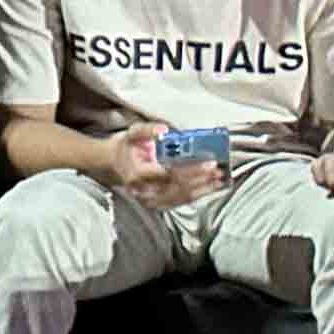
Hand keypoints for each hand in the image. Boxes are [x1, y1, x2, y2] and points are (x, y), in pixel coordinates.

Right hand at [108, 123, 228, 209]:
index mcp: (136, 172)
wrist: (113, 164)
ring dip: (202, 189)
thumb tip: (164, 130)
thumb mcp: (133, 133)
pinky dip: (196, 195)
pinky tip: (210, 188)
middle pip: (177, 187)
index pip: (168, 173)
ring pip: (180, 198)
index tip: (209, 162)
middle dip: (201, 179)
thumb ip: (148, 130)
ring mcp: (149, 199)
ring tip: (219, 179)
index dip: (191, 170)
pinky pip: (179, 202)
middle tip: (219, 169)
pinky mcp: (156, 204)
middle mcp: (143, 190)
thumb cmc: (126, 147)